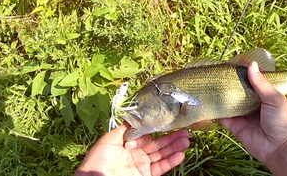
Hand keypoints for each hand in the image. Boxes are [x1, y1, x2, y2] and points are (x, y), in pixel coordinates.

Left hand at [75, 124, 189, 175]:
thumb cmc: (99, 159)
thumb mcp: (110, 139)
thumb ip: (126, 128)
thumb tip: (140, 116)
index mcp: (129, 142)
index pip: (149, 133)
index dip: (161, 128)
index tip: (173, 122)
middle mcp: (137, 152)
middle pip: (158, 144)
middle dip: (173, 138)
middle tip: (187, 132)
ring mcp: (142, 164)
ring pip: (162, 155)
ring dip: (175, 148)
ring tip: (187, 142)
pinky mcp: (146, 175)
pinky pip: (160, 168)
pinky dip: (171, 161)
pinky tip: (180, 155)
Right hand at [217, 61, 286, 164]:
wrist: (281, 150)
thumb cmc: (283, 122)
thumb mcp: (274, 99)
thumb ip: (261, 83)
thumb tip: (251, 65)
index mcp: (265, 95)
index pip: (252, 81)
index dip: (243, 73)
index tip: (231, 64)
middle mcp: (253, 103)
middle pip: (238, 91)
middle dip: (229, 84)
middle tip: (215, 73)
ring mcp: (243, 114)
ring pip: (229, 102)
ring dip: (220, 96)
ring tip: (207, 84)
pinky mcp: (235, 126)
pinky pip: (222, 117)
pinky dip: (214, 111)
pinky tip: (205, 103)